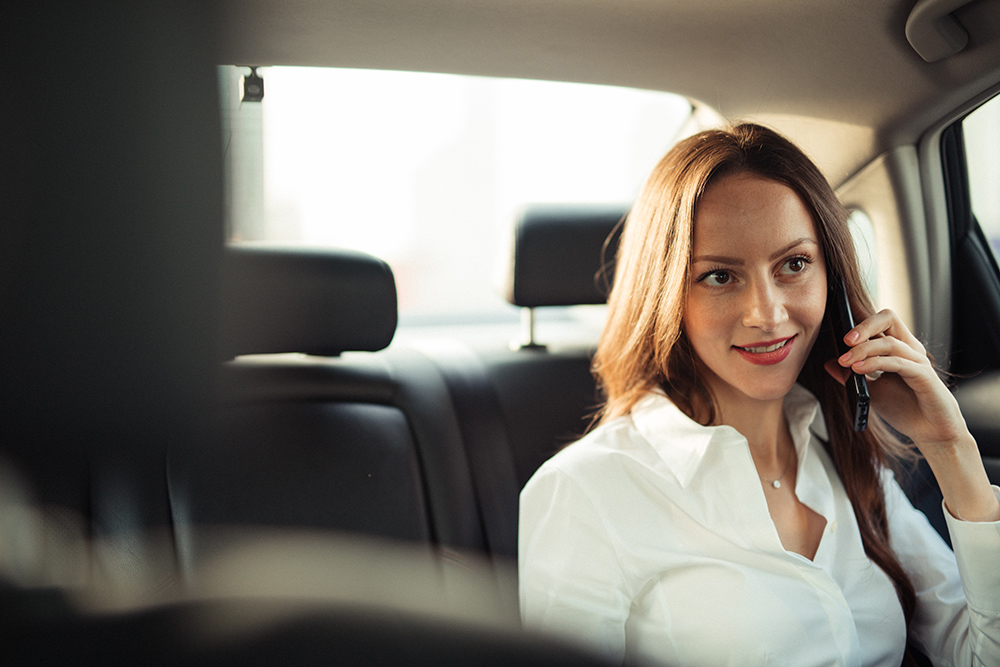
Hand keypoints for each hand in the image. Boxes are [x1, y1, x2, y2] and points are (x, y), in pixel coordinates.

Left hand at [823, 308, 963, 449]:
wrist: (930, 431)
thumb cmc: (903, 408)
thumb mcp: (870, 390)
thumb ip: (852, 375)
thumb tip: (829, 363)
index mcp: (897, 348)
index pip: (879, 322)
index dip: (859, 324)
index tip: (839, 337)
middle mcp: (908, 348)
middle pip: (888, 318)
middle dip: (864, 325)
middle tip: (845, 340)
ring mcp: (918, 360)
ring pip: (888, 342)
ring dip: (863, 350)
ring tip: (844, 361)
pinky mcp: (923, 375)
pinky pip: (897, 362)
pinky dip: (875, 363)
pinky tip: (858, 369)